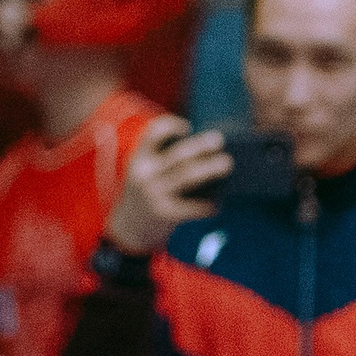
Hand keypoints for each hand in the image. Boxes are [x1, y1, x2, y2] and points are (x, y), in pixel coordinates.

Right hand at [105, 120, 229, 255]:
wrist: (128, 229)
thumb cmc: (145, 194)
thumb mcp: (143, 173)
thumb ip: (163, 160)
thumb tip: (205, 150)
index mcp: (139, 159)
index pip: (153, 134)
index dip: (170, 127)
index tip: (187, 128)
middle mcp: (144, 175)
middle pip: (179, 155)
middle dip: (201, 146)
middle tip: (218, 141)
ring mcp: (154, 195)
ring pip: (188, 176)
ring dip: (210, 168)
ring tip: (227, 163)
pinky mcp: (165, 214)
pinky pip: (193, 206)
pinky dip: (209, 204)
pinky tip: (218, 203)